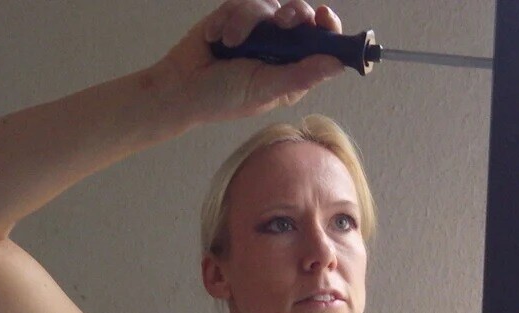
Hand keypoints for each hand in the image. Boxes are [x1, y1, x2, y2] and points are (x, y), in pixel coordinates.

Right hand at [156, 1, 345, 122]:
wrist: (180, 86)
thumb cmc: (224, 97)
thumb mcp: (265, 90)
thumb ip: (301, 76)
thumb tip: (338, 64)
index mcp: (294, 66)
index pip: (322, 42)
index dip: (328, 27)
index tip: (324, 17)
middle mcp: (280, 45)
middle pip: (302, 14)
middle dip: (294, 13)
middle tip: (281, 21)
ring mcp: (258, 29)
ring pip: (268, 5)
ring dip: (247, 21)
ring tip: (229, 43)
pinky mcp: (235, 15)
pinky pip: (241, 2)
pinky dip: (227, 19)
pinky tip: (215, 38)